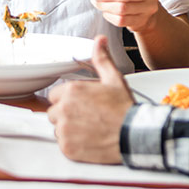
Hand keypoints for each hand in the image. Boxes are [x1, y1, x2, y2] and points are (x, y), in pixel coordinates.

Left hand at [47, 36, 133, 163]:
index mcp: (72, 91)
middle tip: (87, 117)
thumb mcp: (114, 79)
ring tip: (89, 128)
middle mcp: (64, 109)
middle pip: (54, 112)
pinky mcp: (68, 148)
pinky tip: (88, 140)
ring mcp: (64, 129)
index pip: (55, 95)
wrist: (134, 135)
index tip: (82, 104)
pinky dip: (72, 144)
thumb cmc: (124, 108)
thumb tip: (99, 41)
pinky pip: (62, 144)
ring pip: (57, 128)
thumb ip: (101, 59)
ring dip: (69, 129)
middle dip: (67, 114)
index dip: (68, 100)